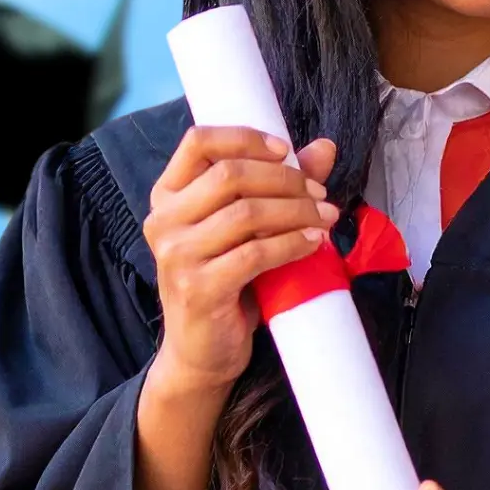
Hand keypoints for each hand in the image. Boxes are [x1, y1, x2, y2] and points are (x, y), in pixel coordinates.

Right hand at [143, 126, 337, 399]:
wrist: (202, 352)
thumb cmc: (225, 284)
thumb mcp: (247, 229)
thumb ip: (279, 186)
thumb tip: (324, 148)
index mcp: (168, 195)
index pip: (199, 142)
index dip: (246, 138)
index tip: (286, 150)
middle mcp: (164, 220)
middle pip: (229, 175)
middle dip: (285, 180)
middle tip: (319, 195)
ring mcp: (177, 255)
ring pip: (246, 213)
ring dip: (296, 212)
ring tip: (325, 219)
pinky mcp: (199, 288)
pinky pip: (255, 254)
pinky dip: (292, 244)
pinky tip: (314, 243)